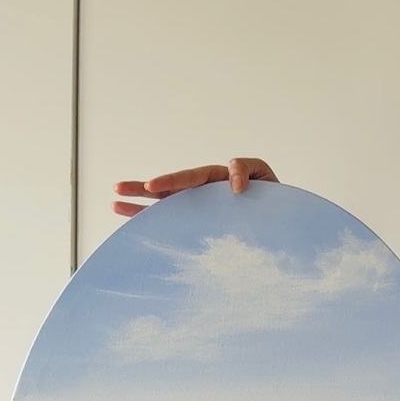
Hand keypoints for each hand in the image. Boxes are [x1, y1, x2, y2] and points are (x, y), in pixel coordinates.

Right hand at [112, 157, 277, 216]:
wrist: (284, 225)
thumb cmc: (276, 200)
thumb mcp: (265, 177)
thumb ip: (247, 169)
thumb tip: (233, 185)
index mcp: (217, 180)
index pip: (191, 178)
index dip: (171, 181)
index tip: (153, 186)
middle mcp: (205, 195)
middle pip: (169, 190)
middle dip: (142, 189)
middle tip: (117, 190)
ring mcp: (203, 212)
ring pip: (167, 207)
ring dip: (141, 208)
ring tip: (115, 205)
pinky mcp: (205, 229)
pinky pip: (179, 227)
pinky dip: (160, 228)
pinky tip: (140, 231)